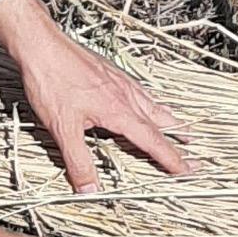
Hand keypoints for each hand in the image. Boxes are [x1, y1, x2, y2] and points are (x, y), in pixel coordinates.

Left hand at [0, 0, 192, 191]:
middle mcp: (125, 95)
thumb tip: (90, 191)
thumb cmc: (52, 82)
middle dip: (178, 138)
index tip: (187, 170)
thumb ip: (79, 161)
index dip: (171, 158)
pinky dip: (150, 102)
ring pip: (151, 104)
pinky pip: (139, 91)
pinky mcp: (110, 73)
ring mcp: (119, 82)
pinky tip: (143, 102)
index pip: (152, 141)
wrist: (43, 46)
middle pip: (160, 120)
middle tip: (194, 150)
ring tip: (179, 127)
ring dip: (167, 119)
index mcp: (119, 111)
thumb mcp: (62, 129)